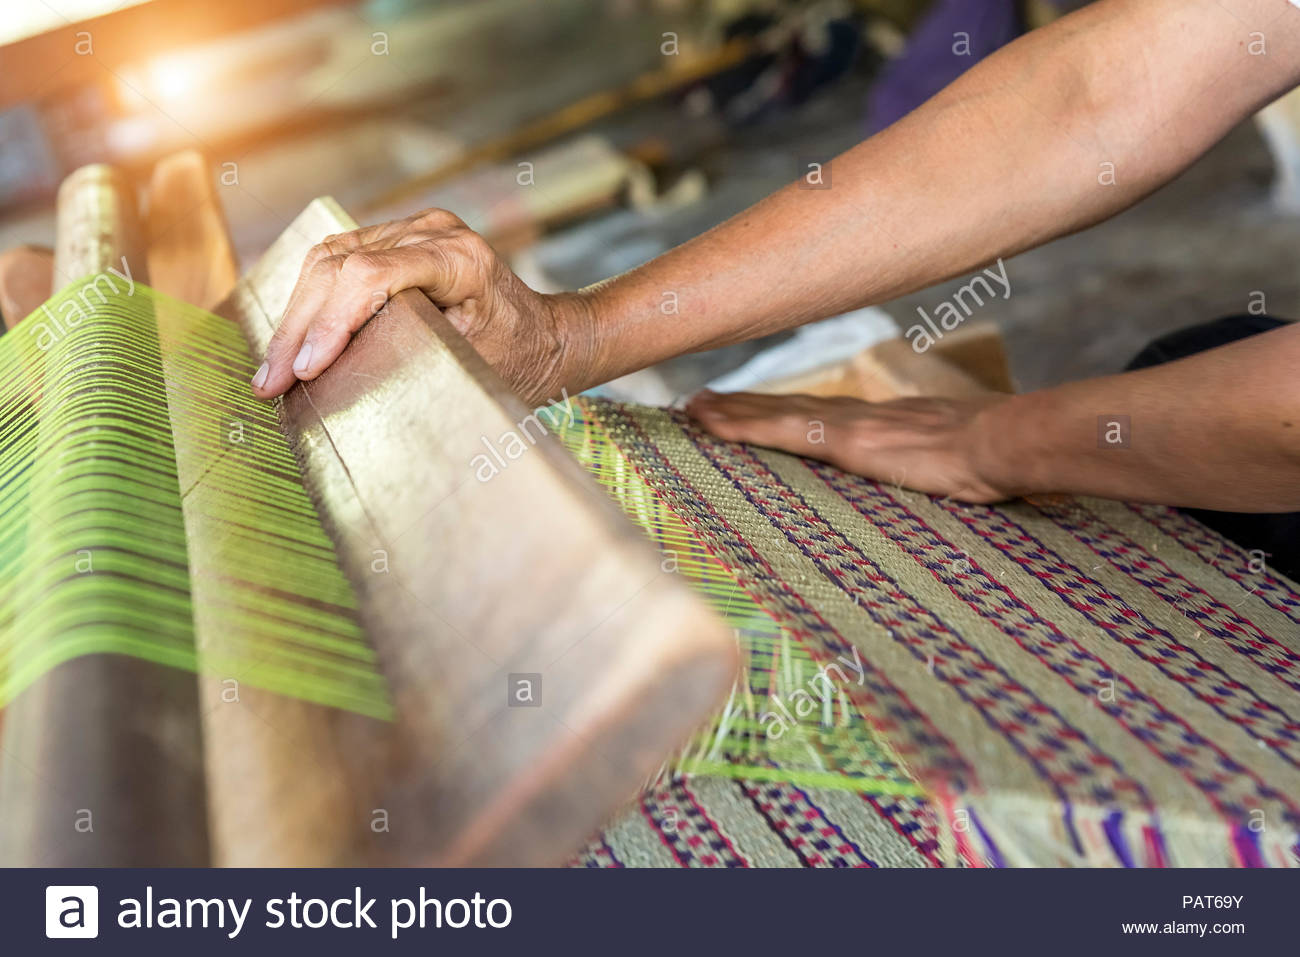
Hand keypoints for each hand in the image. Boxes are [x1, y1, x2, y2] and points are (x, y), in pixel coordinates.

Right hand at [250, 208, 594, 405]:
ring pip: (327, 259)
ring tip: (272, 371)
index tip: (307, 372)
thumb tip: (338, 383)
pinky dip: (310, 301)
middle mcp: (432, 231)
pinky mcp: (396, 239)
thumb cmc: (522, 359)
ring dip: (295, 317)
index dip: (330, 323)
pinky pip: (336, 260)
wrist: (550, 336)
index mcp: (460, 258)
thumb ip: (415, 359)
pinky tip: (292, 342)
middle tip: (270, 384)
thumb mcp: (477, 364)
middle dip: (299, 329)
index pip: (371, 276)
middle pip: (339, 265)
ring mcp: (412, 228)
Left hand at [684, 390, 1016, 502]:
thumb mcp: (958, 465)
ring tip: (691, 407)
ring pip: (774, 414)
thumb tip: (947, 488)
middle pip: (788, 408)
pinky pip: (778, 430)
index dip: (784, 412)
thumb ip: (938, 471)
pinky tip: (708, 423)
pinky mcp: (844, 440)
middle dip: (744, 405)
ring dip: (730, 410)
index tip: (754, 409)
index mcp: (884, 425)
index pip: (821, 417)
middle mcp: (859, 417)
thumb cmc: (994, 459)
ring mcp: (848, 425)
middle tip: (700, 401)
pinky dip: (740, 425)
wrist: (1005, 443)